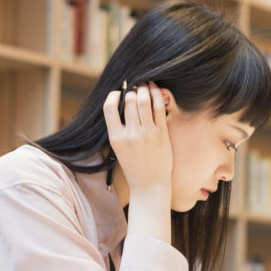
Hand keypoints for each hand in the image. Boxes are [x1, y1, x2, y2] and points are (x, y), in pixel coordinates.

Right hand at [102, 81, 171, 197]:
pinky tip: (155, 89)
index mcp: (116, 138)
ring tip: (144, 85)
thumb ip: (118, 128)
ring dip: (143, 89)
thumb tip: (122, 102)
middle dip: (131, 90)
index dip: (113, 95)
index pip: (109, 107)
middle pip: (129, 100)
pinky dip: (156, 94)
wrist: (150, 184)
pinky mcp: (162, 133)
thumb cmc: (133, 165)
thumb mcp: (118, 148)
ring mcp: (147, 133)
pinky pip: (159, 108)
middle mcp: (131, 134)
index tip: (117, 92)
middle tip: (134, 87)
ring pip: (144, 101)